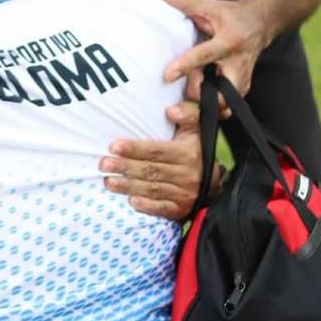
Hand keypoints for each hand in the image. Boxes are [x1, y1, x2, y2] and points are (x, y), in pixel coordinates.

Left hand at [100, 102, 218, 219]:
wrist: (216, 182)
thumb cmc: (197, 150)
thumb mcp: (196, 129)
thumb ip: (187, 114)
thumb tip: (171, 111)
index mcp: (188, 154)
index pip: (157, 151)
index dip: (135, 149)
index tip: (114, 146)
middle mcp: (187, 175)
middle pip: (151, 170)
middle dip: (125, 167)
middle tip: (103, 164)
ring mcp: (184, 194)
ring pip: (153, 189)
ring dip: (129, 186)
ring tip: (109, 181)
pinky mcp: (181, 209)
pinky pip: (163, 209)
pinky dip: (147, 206)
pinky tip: (131, 201)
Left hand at [153, 0, 269, 97]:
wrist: (262, 22)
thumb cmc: (231, 15)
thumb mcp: (208, 6)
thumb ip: (181, 2)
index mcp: (229, 42)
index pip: (205, 55)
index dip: (185, 66)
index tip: (167, 75)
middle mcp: (238, 65)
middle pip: (221, 94)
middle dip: (199, 99)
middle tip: (176, 102)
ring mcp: (243, 81)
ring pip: (224, 107)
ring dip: (202, 108)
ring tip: (181, 104)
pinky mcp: (241, 90)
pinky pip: (225, 108)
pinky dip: (208, 110)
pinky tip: (190, 107)